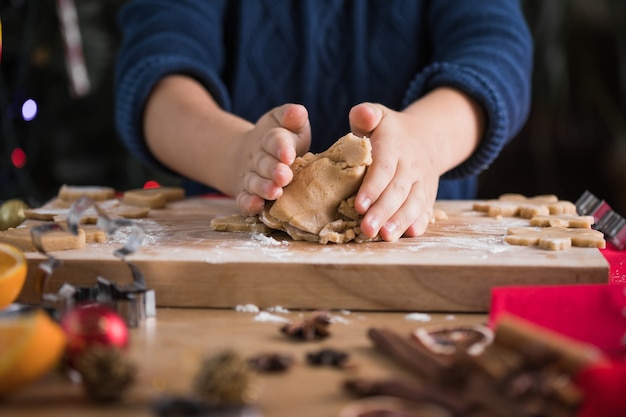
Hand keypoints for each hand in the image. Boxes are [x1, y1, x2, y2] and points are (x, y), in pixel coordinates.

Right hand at [235, 104, 310, 214]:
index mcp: (270, 138)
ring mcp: (251, 177)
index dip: (280, 146)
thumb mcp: (284, 122)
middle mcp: (258, 159)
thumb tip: (298, 112)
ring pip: (254, 183)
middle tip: (284, 176)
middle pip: (264, 164)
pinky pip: (244, 200)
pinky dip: (248, 204)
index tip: (288, 154)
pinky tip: (256, 206)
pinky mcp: (246, 194)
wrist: (251, 154)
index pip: (274, 140)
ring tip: (274, 192)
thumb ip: (292, 117)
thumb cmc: (280, 139)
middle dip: (273, 170)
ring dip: (263, 188)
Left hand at [349, 89, 483, 240]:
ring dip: (400, 222)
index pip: (383, 168)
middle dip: (382, 211)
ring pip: (413, 204)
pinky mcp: (428, 196)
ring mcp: (422, 183)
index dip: (372, 188)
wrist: (427, 138)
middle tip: (366, 229)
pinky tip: (410, 235)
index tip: (358, 205)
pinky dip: (419, 223)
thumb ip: (366, 114)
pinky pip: (426, 210)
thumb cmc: (389, 131)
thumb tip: (362, 114)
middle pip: (397, 191)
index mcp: (395, 146)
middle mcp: (411, 166)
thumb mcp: (379, 116)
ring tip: (385, 237)